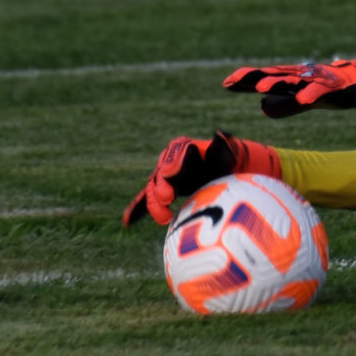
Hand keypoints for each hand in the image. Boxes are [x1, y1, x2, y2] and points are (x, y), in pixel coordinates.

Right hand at [121, 131, 282, 227]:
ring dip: (154, 204)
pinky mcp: (163, 194)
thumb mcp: (228, 153)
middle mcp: (170, 164)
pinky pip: (146, 201)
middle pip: (160, 175)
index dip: (171, 164)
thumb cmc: (227, 161)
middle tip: (168, 199)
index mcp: (183, 150)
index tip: (170, 173)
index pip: (175, 155)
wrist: (225, 175)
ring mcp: (165, 180)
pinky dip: (137, 210)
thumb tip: (222, 134)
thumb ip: (223, 145)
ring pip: (153, 190)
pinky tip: (128, 222)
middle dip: (161, 187)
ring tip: (165, 219)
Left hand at [223, 47, 355, 118]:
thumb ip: (285, 104)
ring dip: (277, 83)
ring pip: (294, 81)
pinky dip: (311, 94)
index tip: (226, 84)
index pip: (265, 78)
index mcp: (293, 80)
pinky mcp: (334, 85)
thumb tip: (263, 108)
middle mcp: (302, 76)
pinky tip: (302, 99)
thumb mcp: (305, 100)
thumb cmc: (332, 89)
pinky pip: (321, 90)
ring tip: (260, 88)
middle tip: (232, 81)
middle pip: (273, 75)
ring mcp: (317, 79)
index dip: (246, 80)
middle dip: (253, 78)